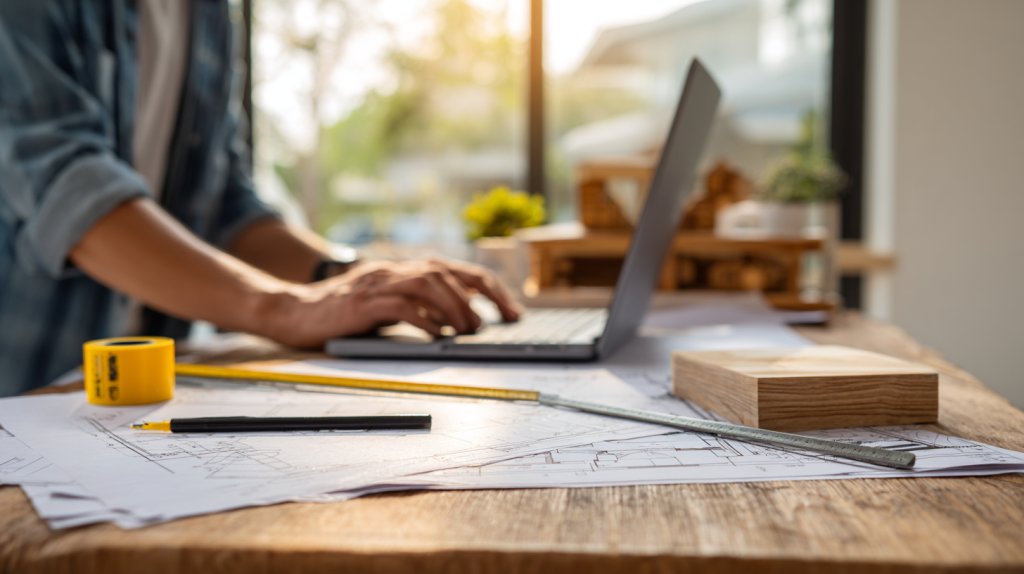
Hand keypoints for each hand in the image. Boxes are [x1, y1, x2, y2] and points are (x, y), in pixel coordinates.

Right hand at [265, 259, 521, 347]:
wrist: (295, 312)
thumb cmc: (345, 314)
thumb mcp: (391, 305)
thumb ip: (422, 306)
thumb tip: (463, 320)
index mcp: (406, 269)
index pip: (459, 270)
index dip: (490, 289)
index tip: (512, 312)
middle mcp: (395, 270)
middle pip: (448, 272)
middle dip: (481, 296)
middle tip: (497, 323)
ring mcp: (378, 282)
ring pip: (429, 283)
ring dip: (455, 307)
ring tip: (469, 330)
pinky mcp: (362, 302)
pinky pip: (401, 306)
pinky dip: (425, 319)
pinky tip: (438, 335)